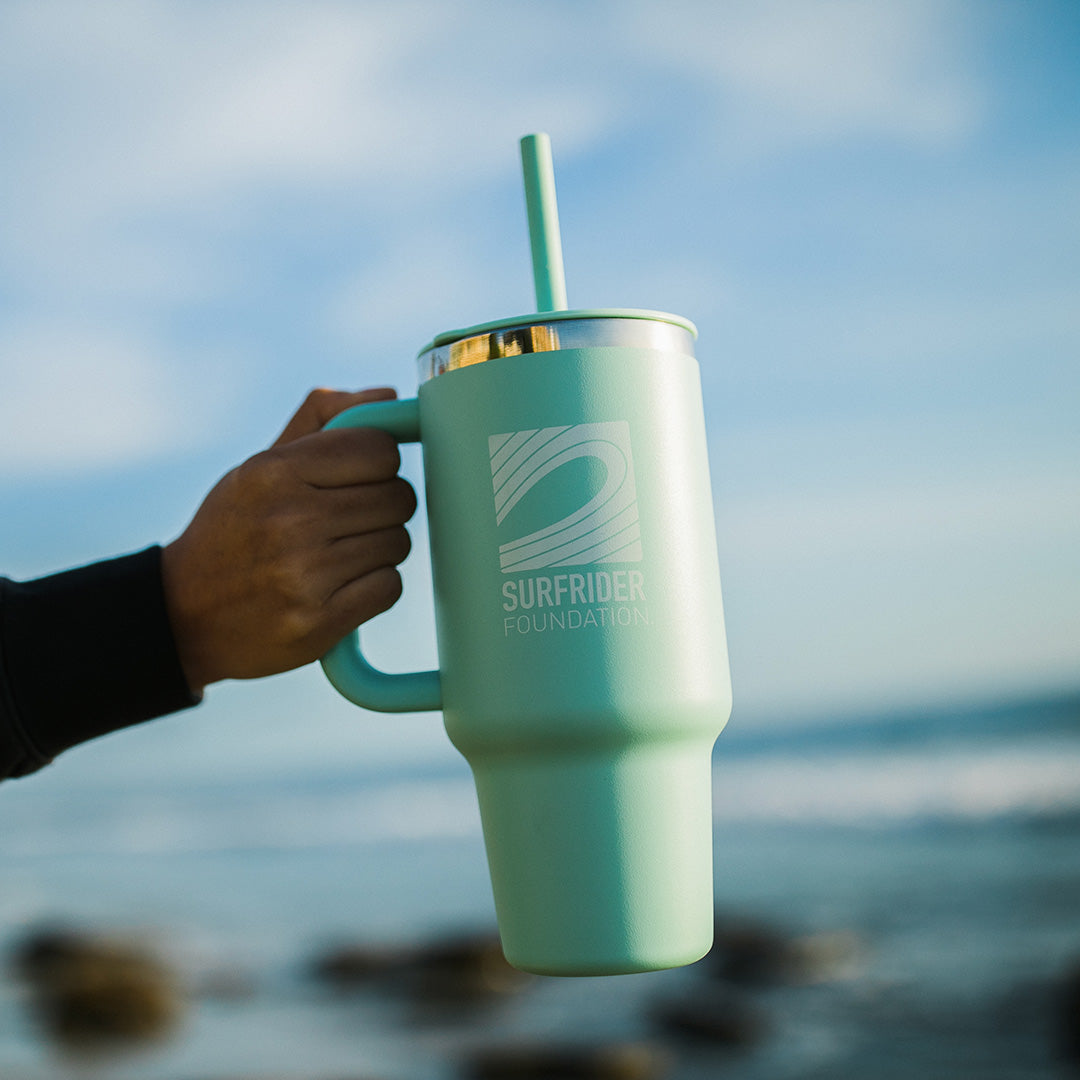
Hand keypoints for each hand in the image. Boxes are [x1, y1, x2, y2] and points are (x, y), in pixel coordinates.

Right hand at [161, 388, 416, 694]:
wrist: (185, 617)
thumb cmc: (236, 529)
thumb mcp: (261, 465)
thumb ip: (324, 418)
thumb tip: (389, 397)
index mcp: (273, 471)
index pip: (380, 449)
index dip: (380, 462)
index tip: (360, 477)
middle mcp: (290, 520)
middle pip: (398, 498)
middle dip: (384, 507)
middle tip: (351, 520)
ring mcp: (304, 575)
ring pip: (399, 542)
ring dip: (381, 548)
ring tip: (340, 554)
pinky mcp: (319, 622)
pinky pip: (391, 586)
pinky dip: (376, 586)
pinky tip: (342, 586)